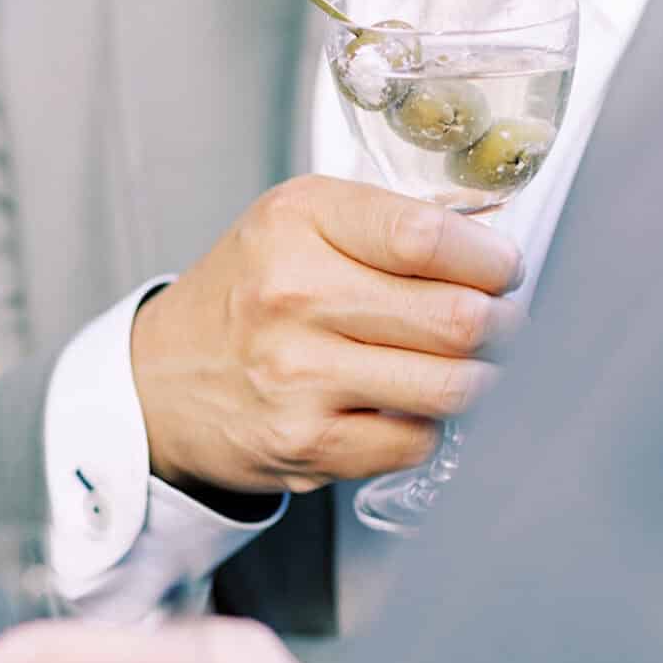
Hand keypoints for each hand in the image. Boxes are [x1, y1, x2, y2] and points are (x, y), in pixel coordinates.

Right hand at [129, 174, 523, 492]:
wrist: (160, 381)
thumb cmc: (245, 298)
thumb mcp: (296, 225)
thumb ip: (387, 225)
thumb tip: (493, 250)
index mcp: (297, 222)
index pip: (428, 238)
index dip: (490, 261)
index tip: (502, 271)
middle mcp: (292, 294)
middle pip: (457, 319)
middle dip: (502, 325)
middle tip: (499, 323)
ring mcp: (297, 375)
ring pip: (451, 386)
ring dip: (477, 379)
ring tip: (464, 366)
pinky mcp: (304, 441)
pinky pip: (415, 440)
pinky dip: (426, 425)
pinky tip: (402, 405)